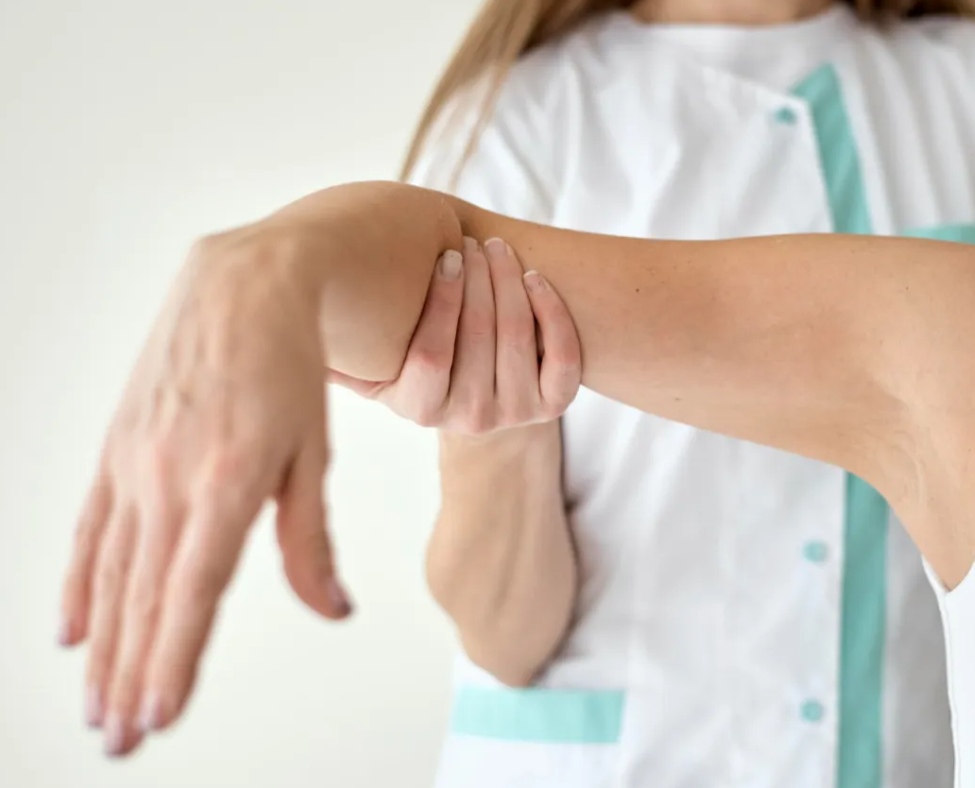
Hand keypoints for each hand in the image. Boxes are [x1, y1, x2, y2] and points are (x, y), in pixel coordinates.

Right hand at [58, 231, 346, 756]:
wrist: (241, 285)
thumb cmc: (290, 370)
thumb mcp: (312, 453)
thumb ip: (310, 538)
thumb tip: (332, 611)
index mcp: (225, 484)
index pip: (192, 592)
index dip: (174, 659)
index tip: (160, 716)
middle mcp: (168, 480)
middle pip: (144, 598)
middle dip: (132, 677)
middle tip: (120, 742)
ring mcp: (134, 465)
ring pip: (113, 575)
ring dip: (104, 648)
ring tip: (97, 707)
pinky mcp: (117, 450)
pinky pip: (91, 530)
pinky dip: (81, 584)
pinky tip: (73, 631)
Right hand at [330, 238, 580, 435]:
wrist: (476, 384)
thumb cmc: (412, 351)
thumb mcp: (371, 354)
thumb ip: (339, 339)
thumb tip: (286, 311)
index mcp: (418, 407)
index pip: (430, 355)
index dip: (441, 302)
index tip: (444, 255)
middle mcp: (467, 419)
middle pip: (479, 341)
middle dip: (478, 280)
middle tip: (471, 240)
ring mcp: (513, 414)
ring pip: (519, 340)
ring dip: (511, 283)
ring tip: (498, 247)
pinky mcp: (552, 404)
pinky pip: (563, 358)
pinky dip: (553, 313)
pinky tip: (535, 277)